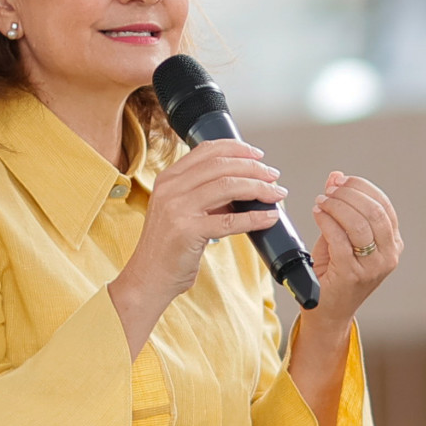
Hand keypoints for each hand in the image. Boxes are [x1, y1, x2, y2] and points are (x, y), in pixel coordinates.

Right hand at [111, 139, 284, 347]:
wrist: (149, 277)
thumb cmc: (168, 247)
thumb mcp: (181, 211)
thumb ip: (206, 195)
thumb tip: (244, 186)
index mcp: (168, 178)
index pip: (206, 150)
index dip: (237, 148)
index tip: (258, 155)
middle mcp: (171, 188)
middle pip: (221, 165)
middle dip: (254, 168)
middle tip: (273, 176)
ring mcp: (177, 209)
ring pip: (228, 186)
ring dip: (259, 188)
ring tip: (276, 194)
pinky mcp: (187, 232)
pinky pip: (229, 220)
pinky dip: (254, 217)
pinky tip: (269, 217)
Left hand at [306, 172, 402, 329]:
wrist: (326, 311)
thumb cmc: (333, 274)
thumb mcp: (340, 235)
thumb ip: (340, 208)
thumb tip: (336, 176)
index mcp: (393, 244)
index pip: (383, 206)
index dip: (361, 188)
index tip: (339, 180)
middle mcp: (389, 255)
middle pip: (374, 211)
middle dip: (349, 194)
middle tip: (329, 190)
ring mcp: (373, 267)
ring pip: (360, 223)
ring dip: (337, 206)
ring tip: (322, 202)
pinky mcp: (352, 274)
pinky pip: (340, 238)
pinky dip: (327, 220)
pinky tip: (318, 213)